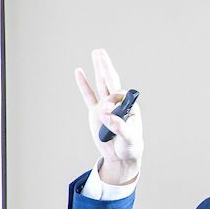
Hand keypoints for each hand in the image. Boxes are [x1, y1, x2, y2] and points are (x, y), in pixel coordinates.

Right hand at [74, 48, 142, 184]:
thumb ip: (118, 126)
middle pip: (111, 81)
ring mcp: (106, 106)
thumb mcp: (128, 138)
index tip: (105, 112)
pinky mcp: (96, 113)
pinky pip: (88, 96)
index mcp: (129, 107)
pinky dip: (83, 84)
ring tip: (96, 53)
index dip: (111, 99)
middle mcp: (118, 104)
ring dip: (98, 69)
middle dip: (106, 66)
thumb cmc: (130, 147)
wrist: (122, 157)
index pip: (118, 94)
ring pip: (101, 84)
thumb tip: (106, 115)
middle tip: (100, 52)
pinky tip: (79, 72)